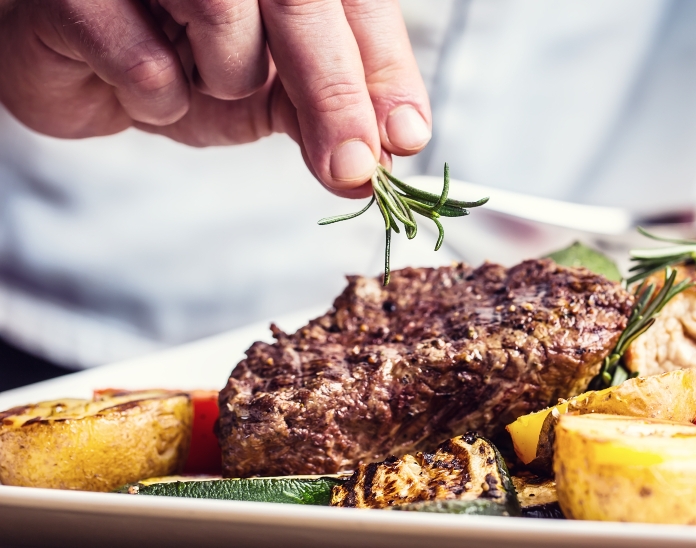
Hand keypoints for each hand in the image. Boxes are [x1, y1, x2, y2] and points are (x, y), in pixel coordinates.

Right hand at [0, 0, 429, 196]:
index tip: (406, 138)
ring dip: (227, 79)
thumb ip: (328, 114)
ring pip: (222, 13)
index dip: (387, 70)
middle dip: (336, 95)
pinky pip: (144, 61)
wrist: (74, 62)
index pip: (357, 2)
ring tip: (200, 80)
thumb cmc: (185, 62)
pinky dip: (156, 96)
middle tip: (354, 169)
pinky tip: (138, 84)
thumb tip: (377, 161)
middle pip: (302, 4)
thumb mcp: (273, 93)